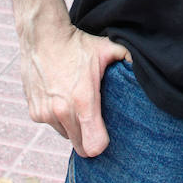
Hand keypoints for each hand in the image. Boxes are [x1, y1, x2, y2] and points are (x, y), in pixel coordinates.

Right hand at [20, 25, 131, 156]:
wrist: (42, 36)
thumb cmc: (77, 44)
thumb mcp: (107, 49)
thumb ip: (128, 59)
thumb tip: (147, 66)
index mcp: (83, 101)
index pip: (94, 147)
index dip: (102, 144)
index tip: (106, 135)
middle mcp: (62, 112)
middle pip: (80, 147)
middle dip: (88, 138)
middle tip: (94, 120)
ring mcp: (46, 113)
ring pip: (65, 135)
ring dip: (72, 126)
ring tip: (76, 103)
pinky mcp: (34, 112)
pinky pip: (51, 125)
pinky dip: (57, 118)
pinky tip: (61, 98)